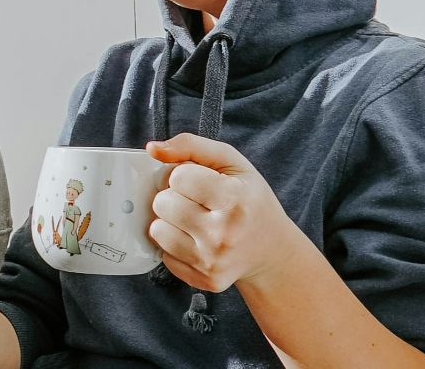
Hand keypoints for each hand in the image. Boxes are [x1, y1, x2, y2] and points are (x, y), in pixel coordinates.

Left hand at [146, 135, 304, 292]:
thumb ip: (191, 145)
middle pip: (163, 203)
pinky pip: (165, 255)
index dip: (183, 175)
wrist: (272, 250)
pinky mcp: (206, 279)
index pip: (178, 177)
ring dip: (169, 221)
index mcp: (235, 199)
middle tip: (195, 202)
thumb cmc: (249, 199)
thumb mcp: (231, 162)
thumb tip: (152, 148)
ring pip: (158, 230)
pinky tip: (196, 241)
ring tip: (193, 220)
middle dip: (173, 197)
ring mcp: (214, 260)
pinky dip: (175, 245)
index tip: (199, 181)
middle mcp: (225, 233)